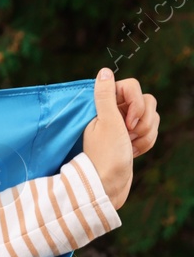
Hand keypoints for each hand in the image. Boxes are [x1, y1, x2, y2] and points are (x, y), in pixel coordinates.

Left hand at [83, 66, 159, 209]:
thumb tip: (103, 71)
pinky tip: (133, 153)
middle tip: (128, 135)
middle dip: (142, 120)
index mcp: (104, 106)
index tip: (126, 121)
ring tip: (129, 147)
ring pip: (151, 117)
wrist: (109, 185)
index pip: (131, 86)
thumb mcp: (106, 121)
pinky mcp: (133, 137)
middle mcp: (114, 113)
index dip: (135, 102)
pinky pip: (151, 131)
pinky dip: (145, 143)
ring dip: (145, 134)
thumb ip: (105, 95)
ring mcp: (125, 126)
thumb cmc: (106, 155)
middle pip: (146, 101)